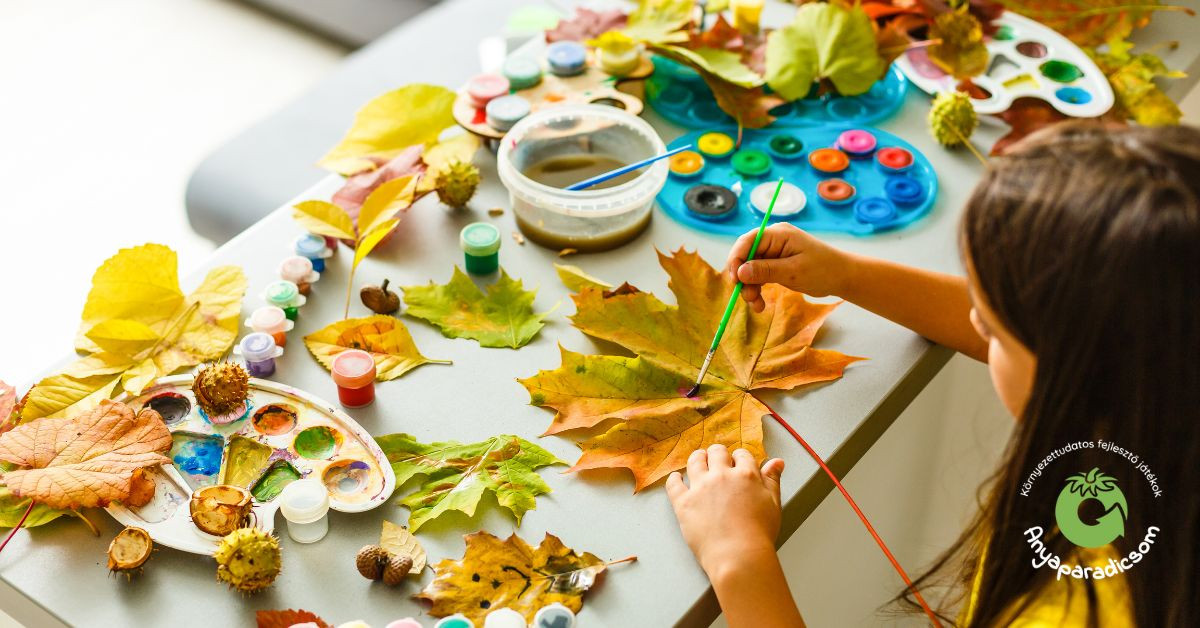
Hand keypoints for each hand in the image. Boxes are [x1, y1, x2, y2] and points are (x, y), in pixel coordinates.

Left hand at [667, 444, 784, 575]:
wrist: (739, 556)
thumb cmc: (758, 535)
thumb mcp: (773, 503)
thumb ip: (772, 480)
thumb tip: (776, 462)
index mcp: (745, 475)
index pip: (742, 455)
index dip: (739, 457)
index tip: (737, 462)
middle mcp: (721, 476)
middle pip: (716, 453)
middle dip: (717, 454)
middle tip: (716, 458)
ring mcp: (700, 488)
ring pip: (695, 461)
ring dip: (697, 458)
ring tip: (698, 460)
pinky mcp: (684, 503)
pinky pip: (674, 484)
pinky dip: (674, 479)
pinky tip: (676, 478)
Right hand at [725, 223, 855, 311]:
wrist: (841, 277)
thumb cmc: (823, 270)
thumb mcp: (793, 272)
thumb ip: (766, 271)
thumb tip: (740, 272)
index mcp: (778, 234)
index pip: (747, 241)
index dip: (736, 259)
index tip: (734, 280)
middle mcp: (772, 240)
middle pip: (746, 256)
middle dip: (742, 278)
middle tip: (747, 297)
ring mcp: (773, 252)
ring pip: (749, 269)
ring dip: (749, 287)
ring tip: (756, 305)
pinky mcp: (775, 264)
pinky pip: (758, 275)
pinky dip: (757, 289)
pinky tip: (760, 303)